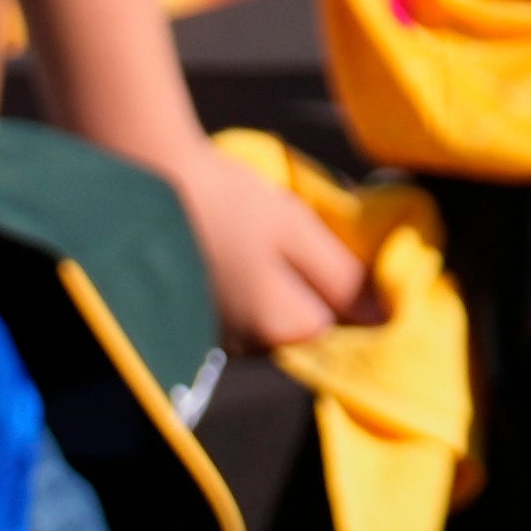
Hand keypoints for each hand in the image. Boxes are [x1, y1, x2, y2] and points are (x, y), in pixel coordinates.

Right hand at [160, 142, 383, 349]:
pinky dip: (246, 286)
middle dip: (310, 285)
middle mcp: (244, 346)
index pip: (337, 323)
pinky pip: (238, 312)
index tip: (338, 247)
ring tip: (259, 236)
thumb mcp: (294, 228)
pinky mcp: (191, 321)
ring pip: (269, 316)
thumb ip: (339, 275)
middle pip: (301, 322)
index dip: (346, 284)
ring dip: (277, 286)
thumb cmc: (226, 200)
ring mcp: (214, 337)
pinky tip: (234, 248)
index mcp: (276, 325)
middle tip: (297, 235)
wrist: (147, 184)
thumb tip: (383, 314)